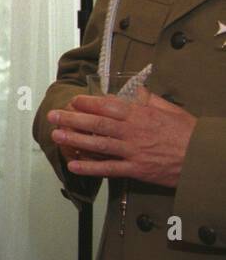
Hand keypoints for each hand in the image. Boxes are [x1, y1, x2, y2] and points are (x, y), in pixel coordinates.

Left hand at [48, 92, 195, 187]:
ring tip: (56, 135)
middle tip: (54, 116)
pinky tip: (73, 165)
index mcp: (141, 115)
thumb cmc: (189, 133)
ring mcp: (133, 151)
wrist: (204, 158)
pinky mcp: (136, 169)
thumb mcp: (170, 109)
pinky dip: (90, 167)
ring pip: (99, 144)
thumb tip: (135, 89)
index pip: (108, 106)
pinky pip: (109, 168)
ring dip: (75, 139)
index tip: (73, 101)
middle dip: (72, 119)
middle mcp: (134, 132)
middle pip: (97, 123)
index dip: (88, 103)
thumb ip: (149, 99)